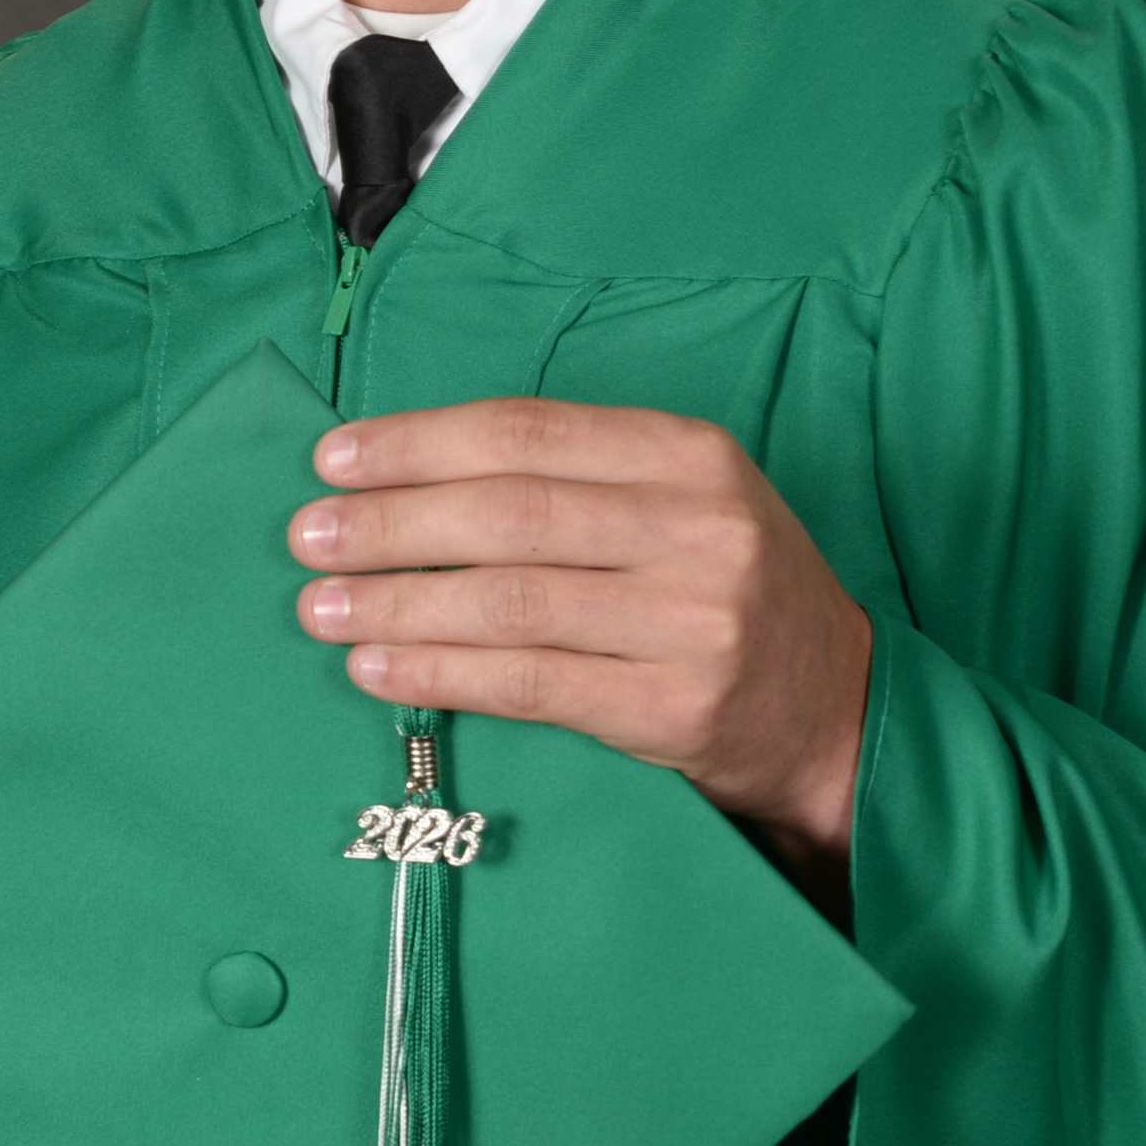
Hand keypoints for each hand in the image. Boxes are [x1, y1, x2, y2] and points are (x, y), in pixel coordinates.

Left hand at [290, 398, 870, 892]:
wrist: (837, 713)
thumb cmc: (726, 593)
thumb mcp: (682, 502)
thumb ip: (573, 480)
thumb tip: (406, 475)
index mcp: (691, 453)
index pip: (529, 432)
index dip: (421, 441)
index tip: (334, 457)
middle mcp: (699, 527)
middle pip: (510, 511)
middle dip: (392, 521)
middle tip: (307, 534)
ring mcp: (693, 620)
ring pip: (511, 599)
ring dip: (398, 600)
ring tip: (321, 607)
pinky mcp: (677, 708)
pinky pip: (530, 684)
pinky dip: (441, 672)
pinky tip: (380, 668)